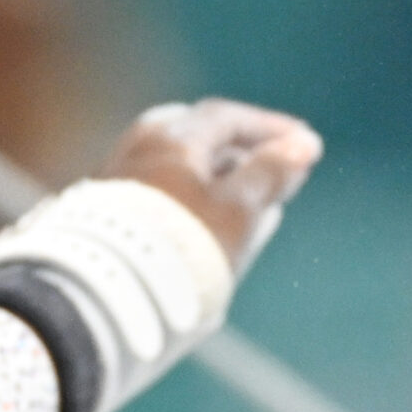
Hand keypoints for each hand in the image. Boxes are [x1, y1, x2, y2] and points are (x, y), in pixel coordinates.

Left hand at [96, 98, 323, 268]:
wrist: (109, 293)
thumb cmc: (180, 246)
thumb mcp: (237, 209)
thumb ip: (270, 174)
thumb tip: (303, 145)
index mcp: (170, 136)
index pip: (228, 118)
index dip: (271, 129)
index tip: (304, 144)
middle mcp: (137, 147)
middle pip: (199, 138)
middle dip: (240, 152)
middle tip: (275, 170)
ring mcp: (117, 179)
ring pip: (178, 169)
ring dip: (217, 180)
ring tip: (249, 207)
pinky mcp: (107, 213)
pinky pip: (159, 194)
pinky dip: (191, 201)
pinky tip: (207, 227)